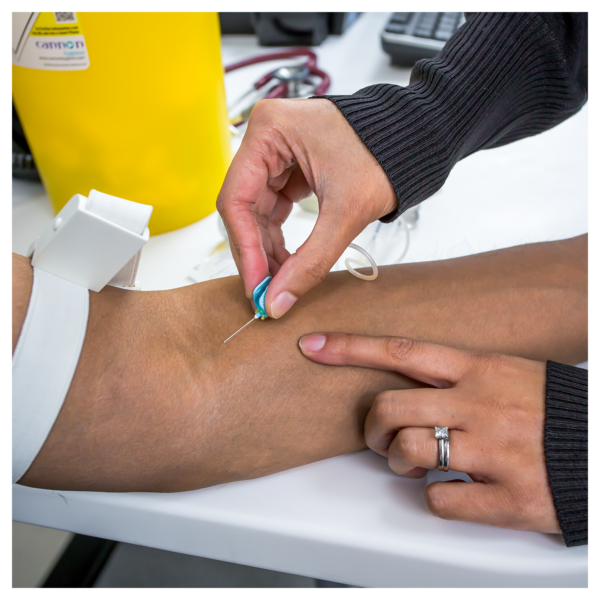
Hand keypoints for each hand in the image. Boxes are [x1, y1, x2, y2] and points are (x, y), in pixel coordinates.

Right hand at [217, 98, 395, 317]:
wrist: (414, 139)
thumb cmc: (385, 156)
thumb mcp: (345, 212)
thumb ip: (309, 261)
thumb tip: (277, 301)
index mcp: (269, 130)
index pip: (236, 200)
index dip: (245, 249)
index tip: (257, 286)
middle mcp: (264, 137)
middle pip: (243, 208)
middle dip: (256, 253)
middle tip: (266, 292)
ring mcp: (274, 152)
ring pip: (256, 212)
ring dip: (266, 249)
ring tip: (280, 283)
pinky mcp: (287, 167)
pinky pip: (273, 208)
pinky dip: (278, 237)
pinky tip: (286, 262)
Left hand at [299, 333, 560, 533]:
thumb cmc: (555, 409)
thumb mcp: (509, 371)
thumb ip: (459, 374)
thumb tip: (409, 379)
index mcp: (480, 370)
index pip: (402, 351)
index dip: (351, 347)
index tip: (313, 344)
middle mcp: (481, 405)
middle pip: (390, 407)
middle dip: (371, 427)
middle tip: (381, 437)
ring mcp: (494, 451)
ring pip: (408, 452)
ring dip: (399, 462)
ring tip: (417, 465)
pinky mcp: (509, 498)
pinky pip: (441, 502)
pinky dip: (436, 499)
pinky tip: (455, 490)